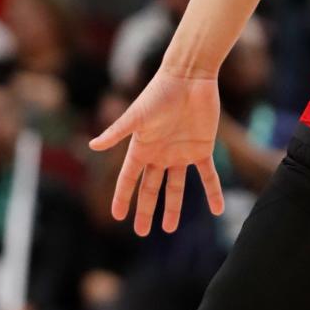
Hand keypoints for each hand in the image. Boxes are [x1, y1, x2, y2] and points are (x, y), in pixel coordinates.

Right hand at [89, 68, 223, 233]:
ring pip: (176, 187)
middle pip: (150, 188)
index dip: (122, 197)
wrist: (190, 77)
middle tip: (141, 232)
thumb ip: (117, 132)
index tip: (117, 216)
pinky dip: (213, 192)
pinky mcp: (202, 149)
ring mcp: (180, 153)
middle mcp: (160, 154)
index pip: (129, 179)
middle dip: (145, 210)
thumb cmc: (160, 93)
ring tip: (170, 229)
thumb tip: (92, 145)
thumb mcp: (137, 116)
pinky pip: (208, 176)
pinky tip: (217, 209)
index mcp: (142, 148)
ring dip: (174, 207)